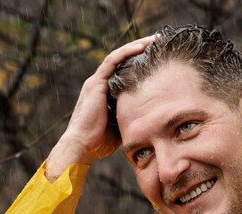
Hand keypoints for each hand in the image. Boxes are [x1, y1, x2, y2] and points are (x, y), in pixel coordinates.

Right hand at [45, 35, 155, 181]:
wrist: (82, 145)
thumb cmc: (100, 141)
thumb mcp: (121, 124)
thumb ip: (132, 115)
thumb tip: (152, 117)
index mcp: (105, 93)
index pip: (124, 71)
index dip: (140, 62)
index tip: (158, 58)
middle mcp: (100, 83)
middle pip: (122, 60)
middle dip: (141, 50)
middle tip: (159, 43)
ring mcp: (97, 82)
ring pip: (118, 56)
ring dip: (136, 46)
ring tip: (153, 40)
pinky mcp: (96, 83)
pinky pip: (112, 61)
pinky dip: (127, 52)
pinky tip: (141, 47)